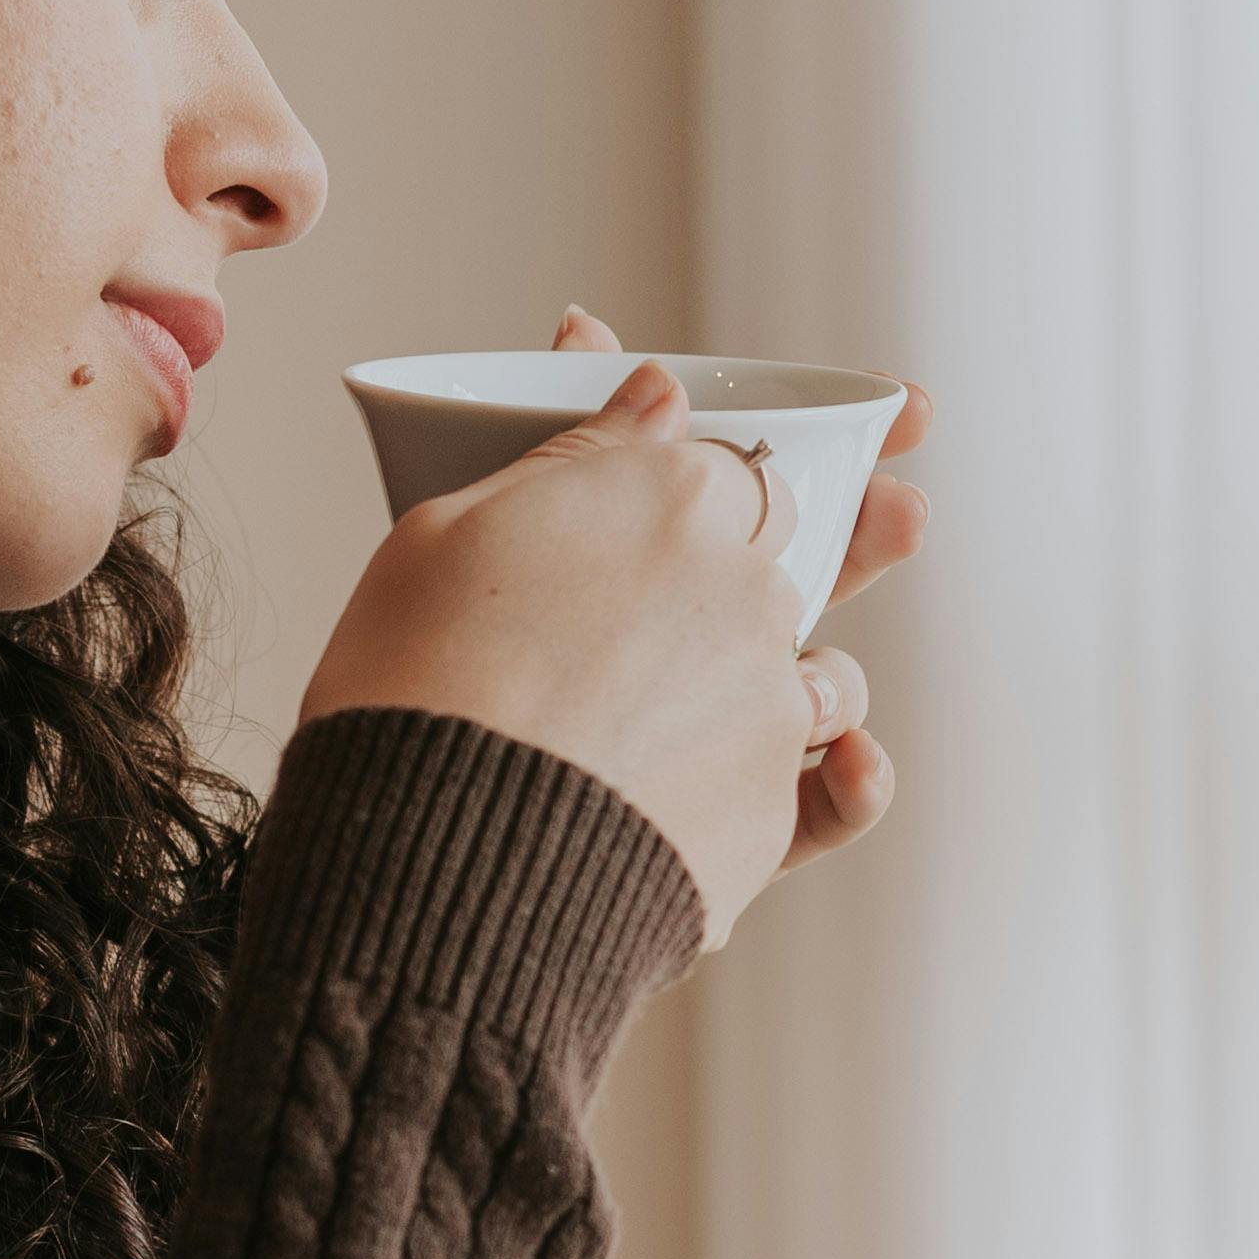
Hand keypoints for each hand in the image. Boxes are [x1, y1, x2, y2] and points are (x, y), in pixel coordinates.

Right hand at [297, 341, 884, 947]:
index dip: (702, 483)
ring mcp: (770, 704)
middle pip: (791, 557)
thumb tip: (654, 392)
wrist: (436, 865)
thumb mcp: (448, 534)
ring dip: (802, 681)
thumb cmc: (412, 688)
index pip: (724, 465)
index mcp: (668, 498)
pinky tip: (845, 771)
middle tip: (792, 567)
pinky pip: (839, 791)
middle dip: (798, 554)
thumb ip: (574, 459)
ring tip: (726, 713)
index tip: (674, 510)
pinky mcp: (775, 813)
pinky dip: (846, 784)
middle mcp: (742, 589)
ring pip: (826, 675)